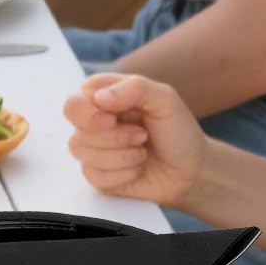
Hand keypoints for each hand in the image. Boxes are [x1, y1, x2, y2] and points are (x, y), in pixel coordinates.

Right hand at [62, 72, 208, 209]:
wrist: (191, 170)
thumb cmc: (178, 130)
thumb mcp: (165, 99)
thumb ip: (134, 88)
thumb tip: (99, 98)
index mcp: (102, 95)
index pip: (74, 102)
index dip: (90, 115)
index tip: (115, 120)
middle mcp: (94, 120)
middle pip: (76, 130)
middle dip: (113, 137)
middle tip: (140, 135)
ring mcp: (94, 148)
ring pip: (84, 155)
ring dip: (122, 156)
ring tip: (142, 151)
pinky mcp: (98, 174)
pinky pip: (94, 176)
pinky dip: (122, 174)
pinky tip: (137, 168)